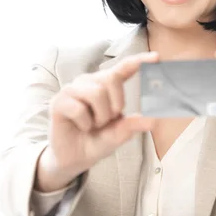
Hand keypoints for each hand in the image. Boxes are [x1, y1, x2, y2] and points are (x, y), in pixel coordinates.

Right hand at [44, 51, 158, 177]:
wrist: (74, 158)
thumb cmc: (96, 141)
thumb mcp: (118, 134)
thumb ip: (132, 125)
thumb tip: (153, 120)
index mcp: (106, 85)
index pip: (123, 68)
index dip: (139, 61)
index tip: (157, 57)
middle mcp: (89, 82)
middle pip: (111, 79)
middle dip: (116, 104)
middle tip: (108, 120)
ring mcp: (72, 90)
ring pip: (96, 93)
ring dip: (100, 117)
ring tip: (93, 125)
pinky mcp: (59, 102)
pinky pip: (79, 109)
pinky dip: (85, 124)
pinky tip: (80, 127)